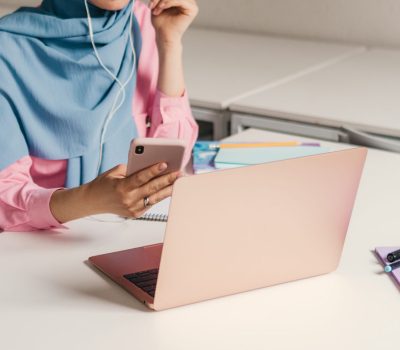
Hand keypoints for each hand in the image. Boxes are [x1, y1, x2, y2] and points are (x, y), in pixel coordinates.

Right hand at [50, 163, 179, 222]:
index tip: (165, 163)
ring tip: (179, 181)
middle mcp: (128, 199)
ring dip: (169, 189)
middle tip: (179, 172)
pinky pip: (151, 203)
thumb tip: (151, 166)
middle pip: (152, 188)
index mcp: (121, 187)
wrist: (92, 201)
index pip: (141, 177)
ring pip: (155, 198)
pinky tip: (169, 188)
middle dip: (167, 179)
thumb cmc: (104, 184)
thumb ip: (132, 169)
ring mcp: (133, 209)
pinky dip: (160, 195)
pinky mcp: (136, 214)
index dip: (153, 170)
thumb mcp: (115, 172)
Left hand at [149, 0, 198, 44]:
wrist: (163, 36)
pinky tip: (160, 9)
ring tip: (155, 9)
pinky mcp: (192, 9)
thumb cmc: (160, 21)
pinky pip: (178, 0)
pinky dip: (166, 2)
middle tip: (152, 5)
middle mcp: (189, 0)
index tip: (152, 2)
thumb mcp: (158, 2)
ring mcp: (192, 4)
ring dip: (162, 0)